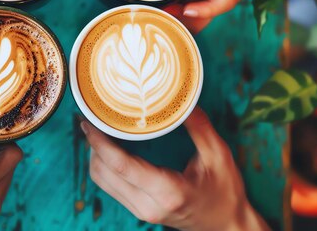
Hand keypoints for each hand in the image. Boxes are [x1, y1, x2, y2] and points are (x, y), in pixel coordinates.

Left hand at [81, 107, 269, 230]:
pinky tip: (108, 147)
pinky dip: (103, 165)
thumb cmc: (225, 192)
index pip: (122, 165)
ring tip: (98, 129)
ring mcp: (141, 211)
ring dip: (95, 155)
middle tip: (92, 118)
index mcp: (168, 191)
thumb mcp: (219, 156)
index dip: (100, 142)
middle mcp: (149, 205)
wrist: (226, 226)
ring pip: (102, 180)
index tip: (90, 122)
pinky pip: (109, 186)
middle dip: (92, 145)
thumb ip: (199, 127)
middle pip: (104, 172)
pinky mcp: (138, 210)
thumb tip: (182, 98)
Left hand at [166, 0, 272, 32]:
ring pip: (204, 16)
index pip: (225, 1)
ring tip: (158, 10)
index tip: (187, 9)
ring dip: (182, 16)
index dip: (206, 8)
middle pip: (209, 15)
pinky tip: (165, 6)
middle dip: (187, 19)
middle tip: (163, 11)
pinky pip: (200, 8)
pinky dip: (184, 9)